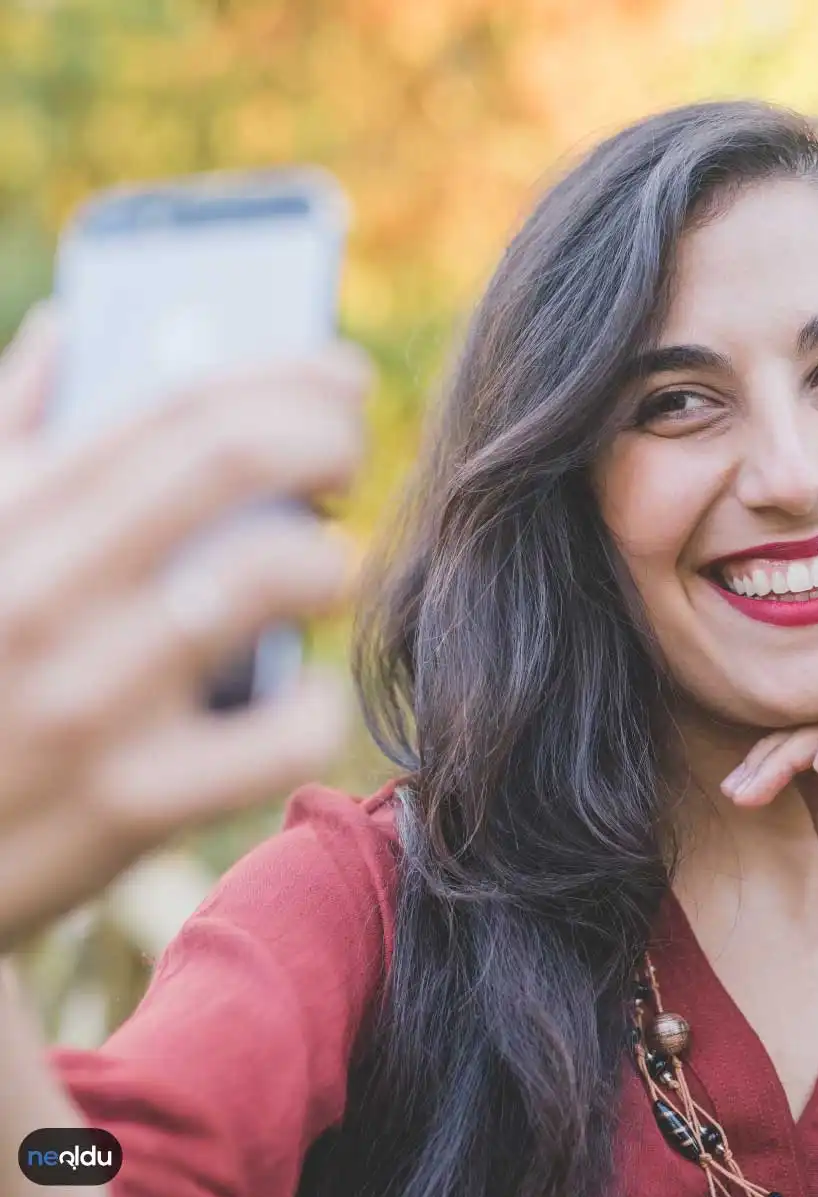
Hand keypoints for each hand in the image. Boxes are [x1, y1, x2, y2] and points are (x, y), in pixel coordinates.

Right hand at [0, 303, 372, 952]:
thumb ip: (10, 437)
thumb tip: (71, 335)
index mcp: (8, 521)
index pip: (174, 407)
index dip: (284, 376)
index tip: (343, 377)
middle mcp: (44, 595)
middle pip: (231, 464)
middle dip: (323, 441)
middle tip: (347, 460)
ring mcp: (88, 702)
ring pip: (268, 578)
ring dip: (326, 563)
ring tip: (323, 575)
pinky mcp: (128, 805)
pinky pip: (282, 733)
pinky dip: (319, 705)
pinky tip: (307, 699)